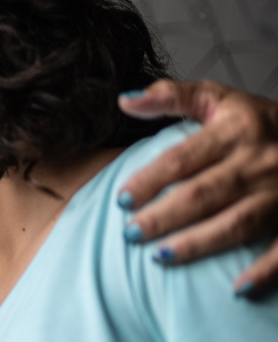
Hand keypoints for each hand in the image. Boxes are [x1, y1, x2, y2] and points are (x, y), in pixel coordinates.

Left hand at [117, 79, 277, 296]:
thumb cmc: (259, 120)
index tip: (122, 199)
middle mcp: (258, 162)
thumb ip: (172, 96)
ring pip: (236, 223)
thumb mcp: (218, 97)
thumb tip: (125, 102)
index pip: (181, 158)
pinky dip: (265, 271)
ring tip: (160, 257)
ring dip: (198, 244)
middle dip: (163, 217)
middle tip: (131, 233)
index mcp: (234, 130)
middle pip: (202, 194)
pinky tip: (238, 289)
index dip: (149, 180)